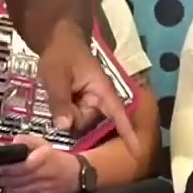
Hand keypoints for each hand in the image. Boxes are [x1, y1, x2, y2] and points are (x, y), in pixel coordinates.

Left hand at [0, 134, 83, 192]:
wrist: (76, 174)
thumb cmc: (56, 158)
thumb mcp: (43, 143)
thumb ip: (27, 140)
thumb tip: (12, 143)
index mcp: (46, 157)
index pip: (26, 166)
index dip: (10, 169)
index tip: (0, 168)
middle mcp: (47, 173)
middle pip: (21, 179)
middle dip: (6, 179)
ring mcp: (47, 187)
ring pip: (22, 191)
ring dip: (9, 187)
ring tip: (3, 182)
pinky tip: (13, 190)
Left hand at [38, 29, 141, 158]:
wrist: (57, 40)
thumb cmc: (62, 54)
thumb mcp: (56, 75)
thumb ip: (60, 100)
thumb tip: (64, 127)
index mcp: (101, 90)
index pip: (118, 114)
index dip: (127, 133)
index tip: (137, 152)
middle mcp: (99, 99)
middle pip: (87, 122)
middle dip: (70, 116)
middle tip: (57, 93)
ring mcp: (89, 102)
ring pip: (77, 121)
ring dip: (64, 112)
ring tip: (56, 90)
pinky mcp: (80, 103)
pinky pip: (72, 116)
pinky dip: (63, 110)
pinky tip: (55, 97)